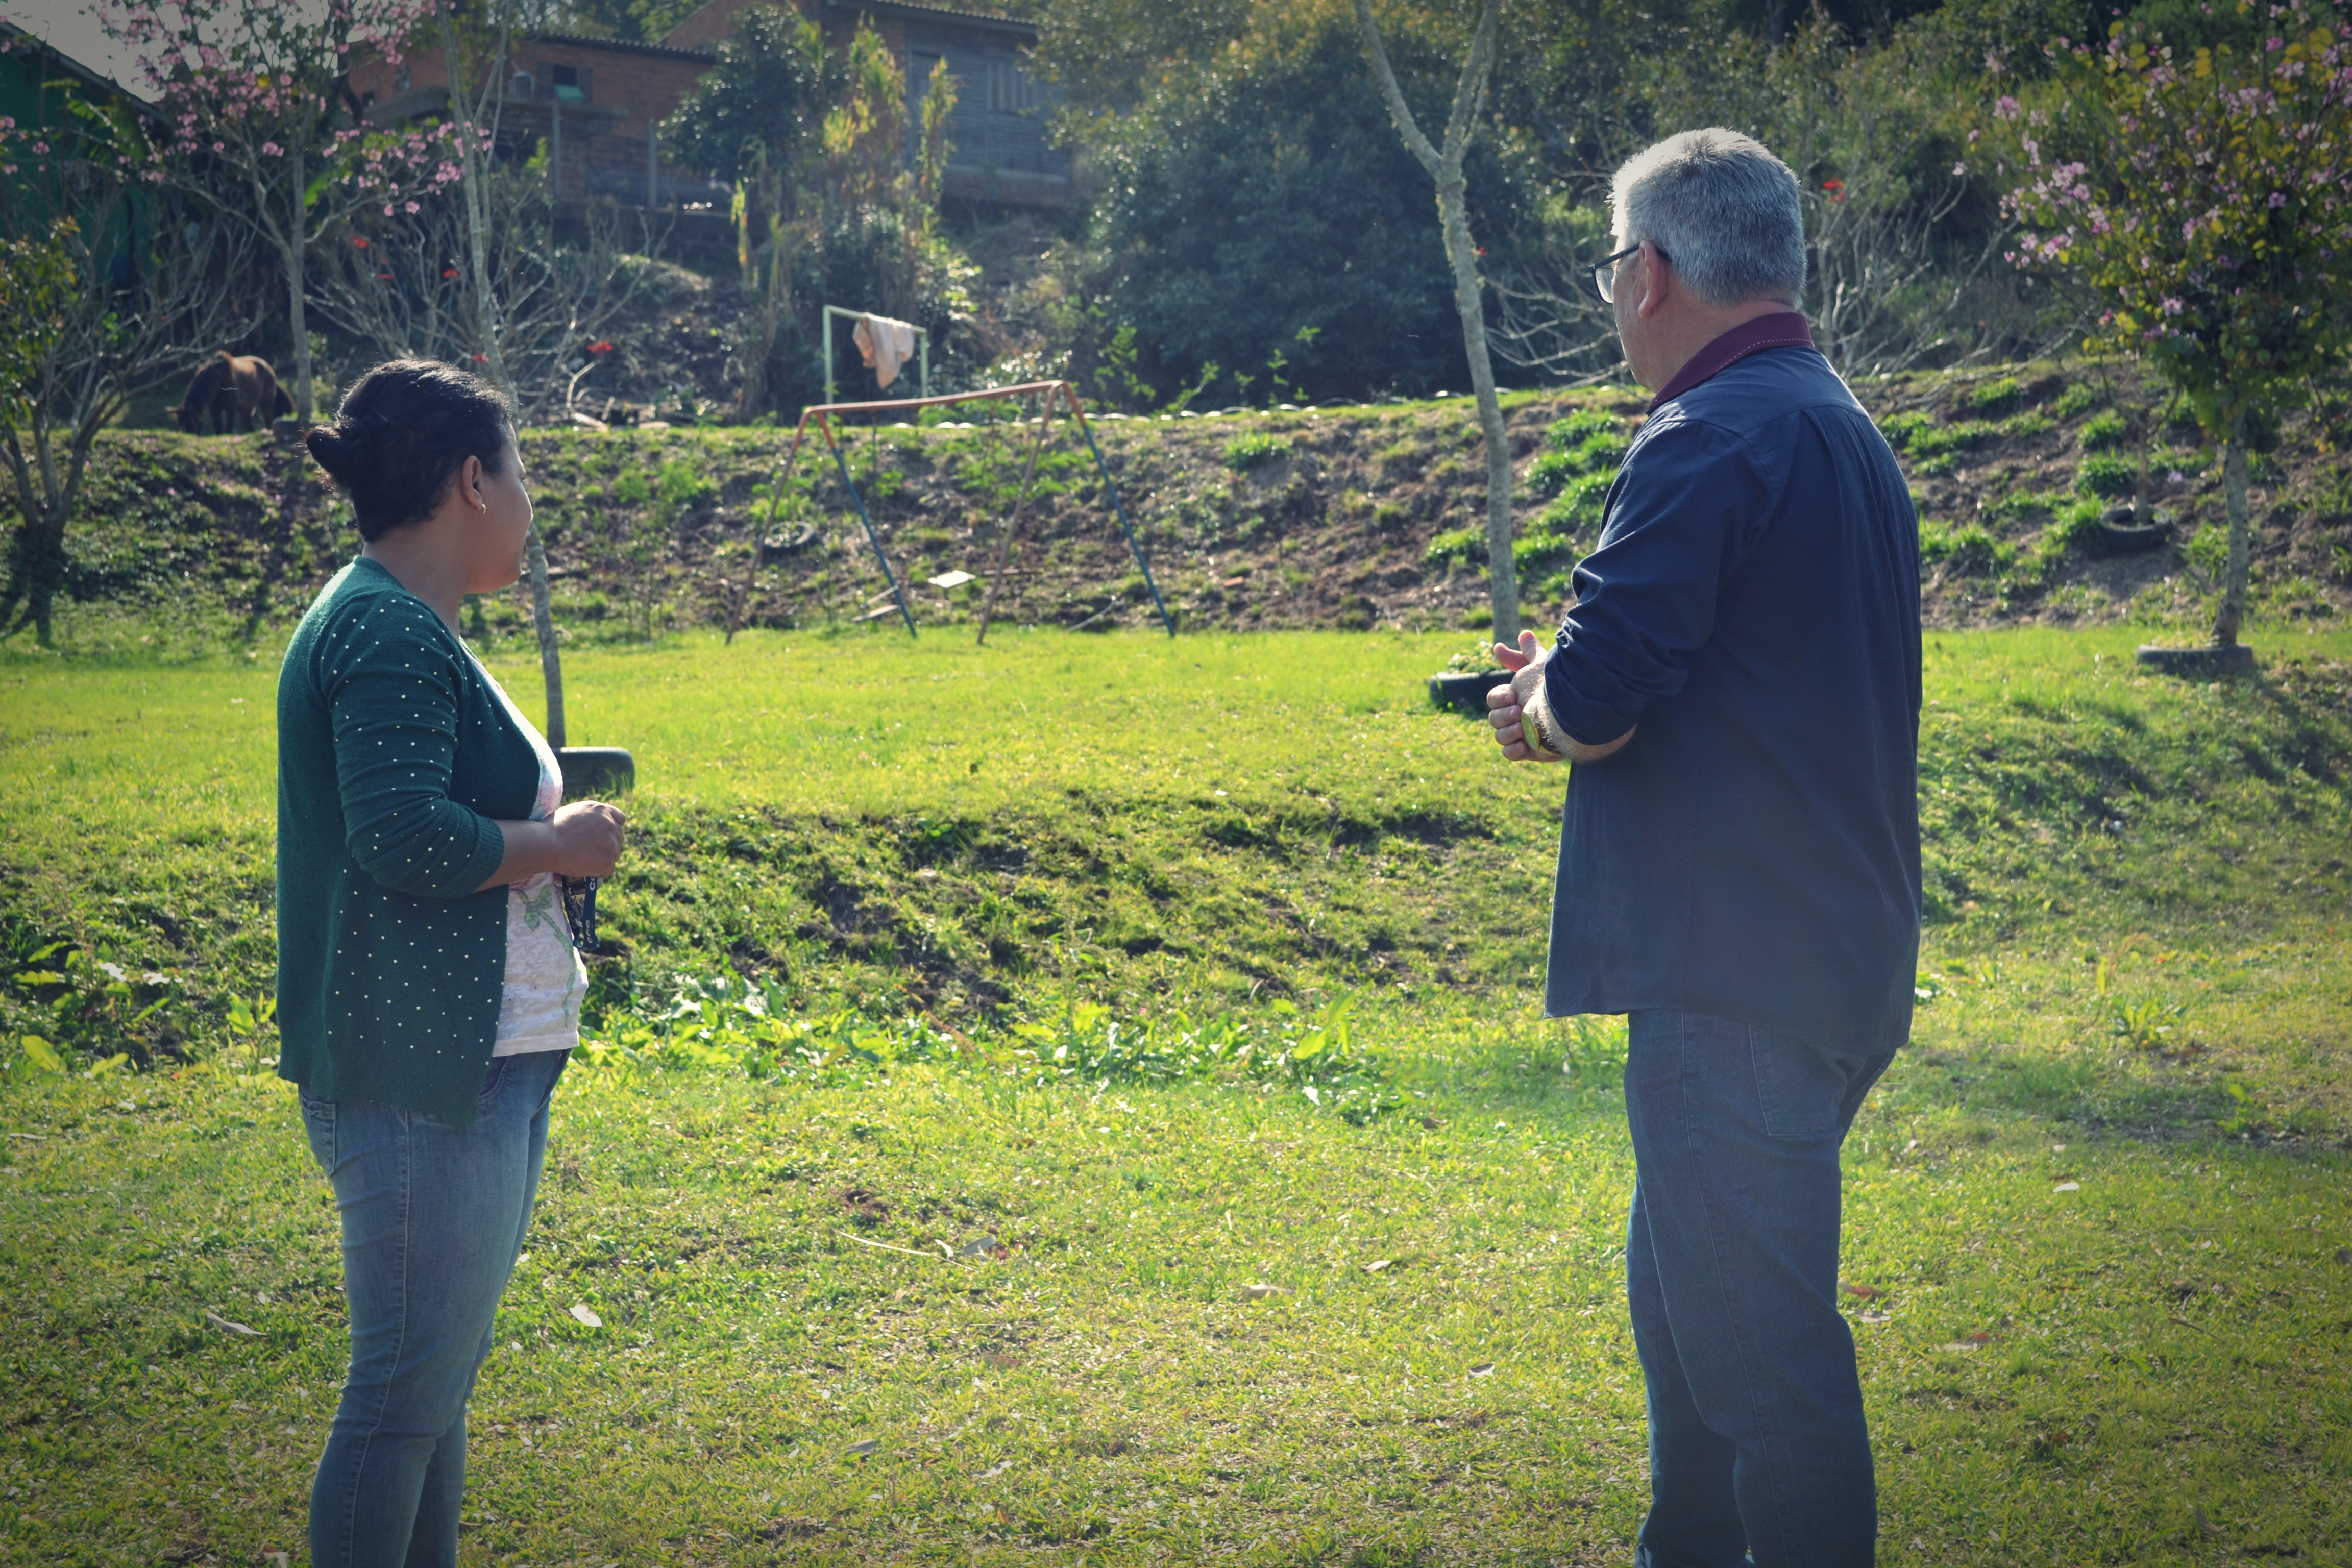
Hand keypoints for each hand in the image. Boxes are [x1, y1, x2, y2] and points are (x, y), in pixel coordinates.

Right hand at [547, 800, 625, 877]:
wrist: (546, 843)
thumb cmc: (552, 829)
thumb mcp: (573, 811)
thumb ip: (588, 816)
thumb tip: (593, 824)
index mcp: (601, 810)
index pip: (620, 818)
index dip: (614, 828)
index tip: (607, 835)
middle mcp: (609, 824)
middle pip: (619, 838)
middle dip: (609, 845)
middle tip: (594, 852)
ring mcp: (610, 843)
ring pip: (614, 855)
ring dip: (603, 859)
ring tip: (585, 862)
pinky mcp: (607, 861)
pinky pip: (608, 870)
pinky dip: (598, 872)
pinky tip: (585, 871)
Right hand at [1486, 630, 1562, 762]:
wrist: (1579, 715)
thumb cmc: (1558, 689)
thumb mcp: (1543, 668)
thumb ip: (1531, 652)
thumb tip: (1524, 633)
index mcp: (1515, 697)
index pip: (1493, 698)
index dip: (1499, 698)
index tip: (1513, 695)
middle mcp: (1515, 716)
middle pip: (1493, 718)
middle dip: (1503, 716)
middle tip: (1518, 712)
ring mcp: (1521, 734)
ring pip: (1499, 736)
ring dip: (1508, 733)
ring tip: (1523, 730)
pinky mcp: (1528, 751)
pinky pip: (1508, 753)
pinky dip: (1513, 749)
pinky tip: (1524, 744)